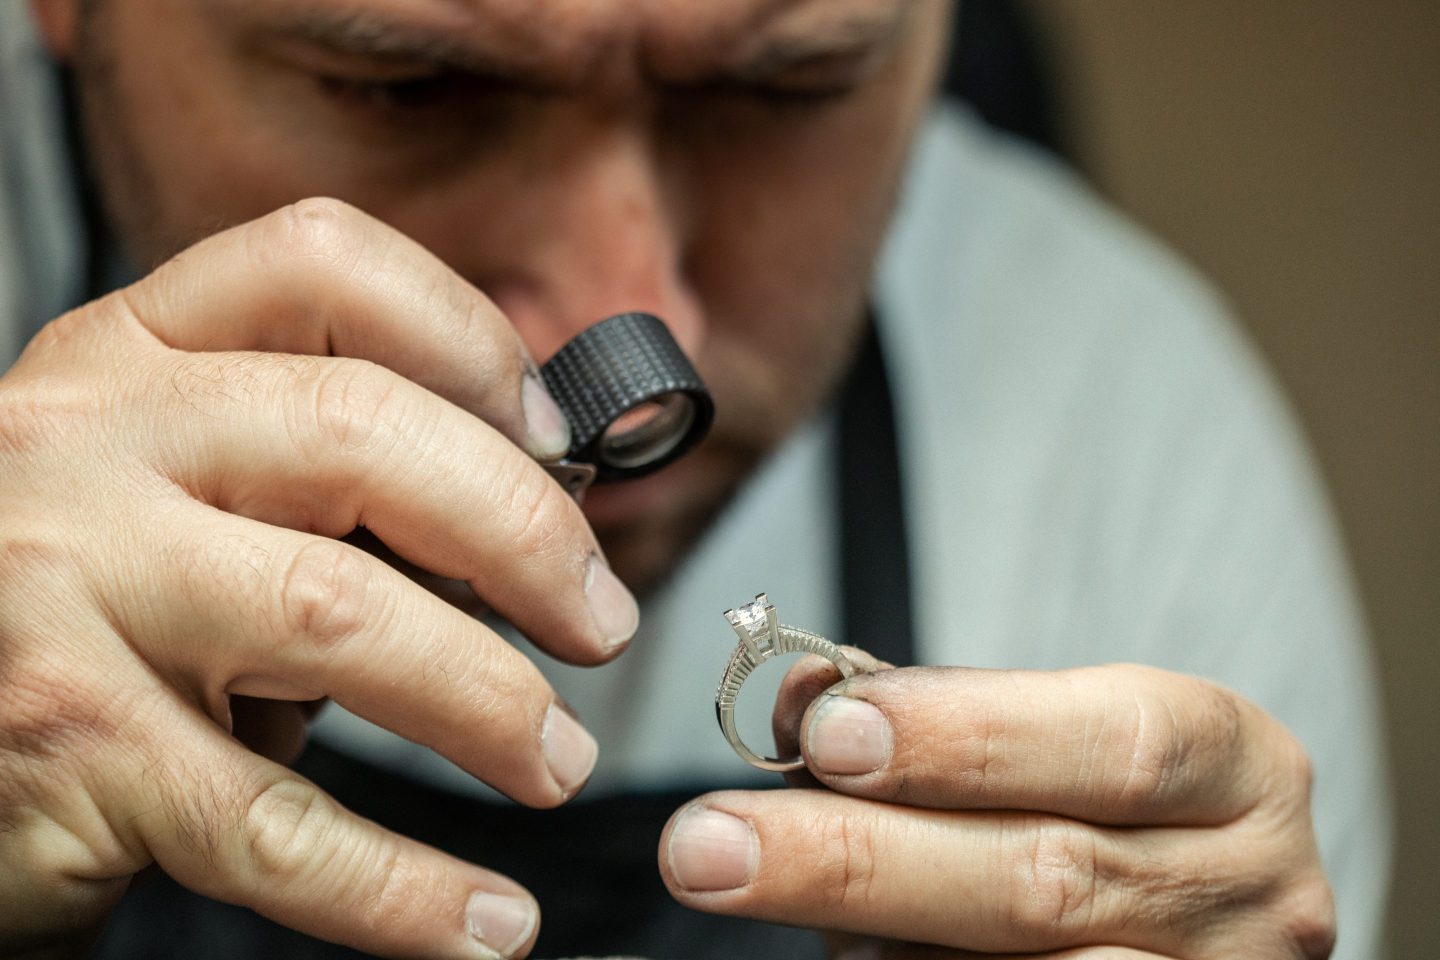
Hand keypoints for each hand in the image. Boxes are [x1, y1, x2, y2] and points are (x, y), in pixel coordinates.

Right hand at [0, 199, 637, 957]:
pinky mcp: (63, 745)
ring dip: (488, 702)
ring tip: (552, 759)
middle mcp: (90, 443)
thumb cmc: (89, 601)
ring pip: (334, 616)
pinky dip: (401, 888)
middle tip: (600, 624)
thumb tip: (545, 508)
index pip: (325, 266)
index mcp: (136, 354)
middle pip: (360, 434)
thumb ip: (334, 476)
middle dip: (525, 534)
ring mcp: (62, 586)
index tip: (558, 441)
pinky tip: (484, 924)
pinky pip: (267, 823)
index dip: (474, 341)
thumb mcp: (190, 489)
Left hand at [660, 653, 1334, 958]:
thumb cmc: (1100, 802)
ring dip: (868, 940)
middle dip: (858, 856)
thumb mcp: (1049, 735)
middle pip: (1048, 877)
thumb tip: (797, 702)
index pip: (1122, 744)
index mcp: (1236, 769)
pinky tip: (838, 953)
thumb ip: (935, 719)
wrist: (1182, 907)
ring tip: (746, 890)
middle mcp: (1249, 890)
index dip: (971, 737)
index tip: (826, 732)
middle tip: (710, 843)